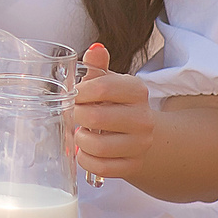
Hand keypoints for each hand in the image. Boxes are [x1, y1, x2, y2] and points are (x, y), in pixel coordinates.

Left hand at [71, 42, 155, 180]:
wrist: (139, 134)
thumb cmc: (115, 104)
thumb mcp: (108, 81)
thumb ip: (98, 66)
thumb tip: (95, 49)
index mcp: (136, 91)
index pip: (101, 88)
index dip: (79, 93)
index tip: (74, 95)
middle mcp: (143, 118)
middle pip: (95, 118)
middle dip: (76, 117)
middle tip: (75, 115)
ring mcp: (141, 144)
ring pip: (97, 146)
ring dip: (80, 141)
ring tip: (80, 134)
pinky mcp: (133, 165)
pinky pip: (101, 168)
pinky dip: (86, 160)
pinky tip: (85, 151)